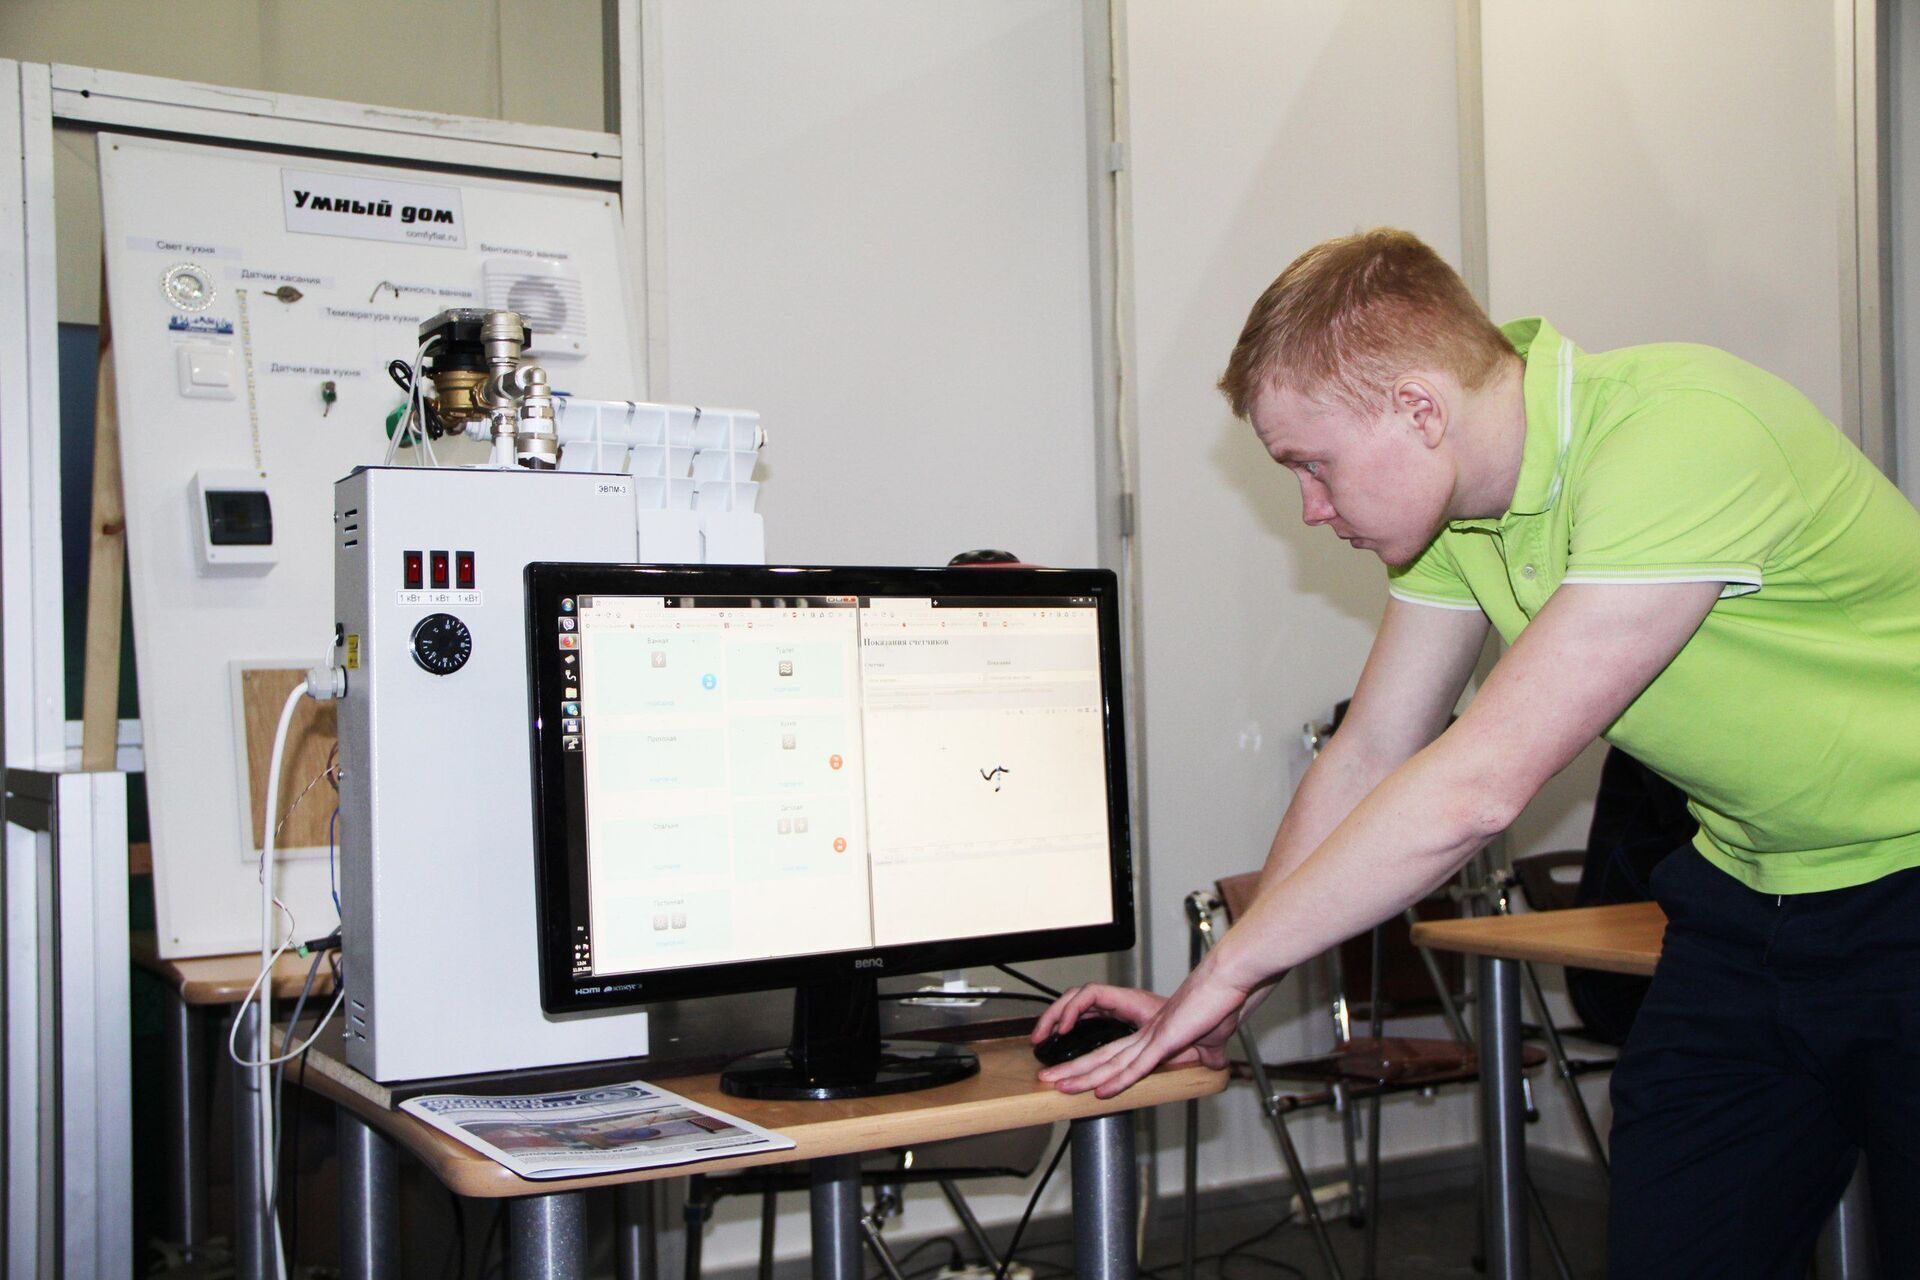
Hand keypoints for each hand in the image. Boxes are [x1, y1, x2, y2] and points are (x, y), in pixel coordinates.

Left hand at [1032, 964, 1249, 1097]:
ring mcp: (1153, 1037)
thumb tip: (1214, 1063)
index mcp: (1153, 1035)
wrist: (1227, 983)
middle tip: (1047, 1079)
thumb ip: (1207, 1053)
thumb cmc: (1220, 1006)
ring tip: (1057, 1085)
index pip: (1114, 1054)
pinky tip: (1100, 1090)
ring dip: (1082, 1075)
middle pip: (1102, 1056)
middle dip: (1072, 1070)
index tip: (1073, 1078)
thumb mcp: (1211, 1040)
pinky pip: (1137, 1065)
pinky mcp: (1165, 1040)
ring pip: (1111, 1061)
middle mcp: (1146, 1035)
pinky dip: (1118, 1080)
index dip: (1091, 1067)